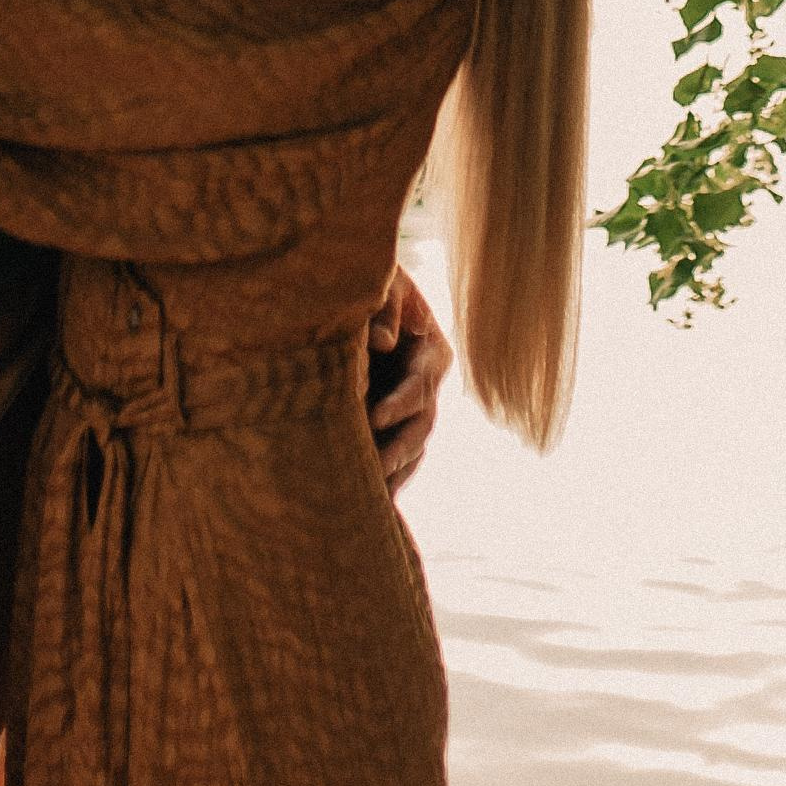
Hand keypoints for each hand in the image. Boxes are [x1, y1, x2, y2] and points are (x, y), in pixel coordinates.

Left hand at [367, 266, 451, 496]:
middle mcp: (426, 384)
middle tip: (375, 471)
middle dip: (399, 450)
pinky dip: (386, 479)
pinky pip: (395, 457)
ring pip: (411, 449)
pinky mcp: (390, 423)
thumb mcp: (384, 282)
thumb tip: (385, 343)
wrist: (352, 291)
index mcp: (432, 351)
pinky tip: (371, 505)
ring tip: (373, 500)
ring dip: (394, 473)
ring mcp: (410, 408)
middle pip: (422, 425)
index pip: (421, 384)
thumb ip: (386, 307)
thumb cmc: (370, 280)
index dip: (400, 402)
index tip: (374, 417)